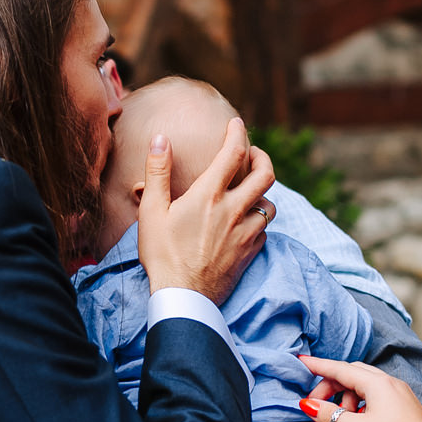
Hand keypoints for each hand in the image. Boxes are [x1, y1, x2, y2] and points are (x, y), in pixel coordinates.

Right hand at [136, 118, 275, 304]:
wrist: (183, 297)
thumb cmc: (163, 254)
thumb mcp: (152, 211)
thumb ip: (158, 172)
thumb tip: (160, 139)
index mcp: (209, 195)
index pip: (233, 153)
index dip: (237, 133)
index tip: (236, 124)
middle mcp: (234, 210)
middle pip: (265, 174)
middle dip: (262, 157)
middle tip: (253, 154)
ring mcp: (245, 233)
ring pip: (269, 205)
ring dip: (262, 194)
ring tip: (250, 192)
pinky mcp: (250, 253)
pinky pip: (264, 231)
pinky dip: (257, 223)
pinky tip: (246, 224)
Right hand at [299, 357, 421, 421]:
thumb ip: (330, 415)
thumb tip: (308, 404)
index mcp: (378, 383)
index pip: (341, 369)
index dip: (319, 366)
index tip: (301, 362)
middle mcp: (391, 383)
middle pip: (353, 374)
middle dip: (331, 385)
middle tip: (315, 404)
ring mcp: (400, 396)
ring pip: (365, 386)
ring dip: (347, 397)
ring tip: (341, 419)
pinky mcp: (404, 410)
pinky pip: (376, 398)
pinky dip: (361, 405)